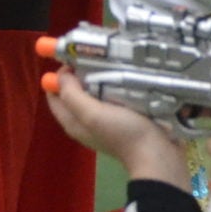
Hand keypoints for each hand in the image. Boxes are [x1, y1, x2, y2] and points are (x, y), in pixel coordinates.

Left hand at [41, 65, 189, 188]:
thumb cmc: (122, 133)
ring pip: (93, 95)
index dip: (59, 78)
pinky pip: (110, 99)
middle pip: (73, 95)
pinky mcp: (121, 120)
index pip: (54, 97)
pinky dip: (112, 87)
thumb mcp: (92, 114)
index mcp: (72, 122)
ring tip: (107, 63)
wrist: (156, 153)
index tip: (74, 61)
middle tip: (93, 58)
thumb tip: (60, 76)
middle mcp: (84, 122)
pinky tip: (121, 76)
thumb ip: (72, 95)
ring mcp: (104, 122)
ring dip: (97, 80)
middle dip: (78, 76)